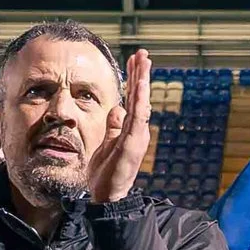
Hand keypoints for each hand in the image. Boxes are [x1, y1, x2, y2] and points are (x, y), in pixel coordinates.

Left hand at [89, 47, 154, 203]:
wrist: (107, 197)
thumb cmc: (106, 175)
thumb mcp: (107, 143)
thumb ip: (113, 126)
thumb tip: (116, 108)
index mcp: (130, 130)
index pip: (133, 99)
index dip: (133, 80)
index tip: (133, 61)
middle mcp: (137, 131)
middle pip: (139, 97)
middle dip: (140, 73)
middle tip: (142, 53)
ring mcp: (137, 136)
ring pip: (141, 102)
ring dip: (142, 80)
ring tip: (144, 60)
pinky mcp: (133, 142)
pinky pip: (138, 116)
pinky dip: (140, 99)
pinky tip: (140, 83)